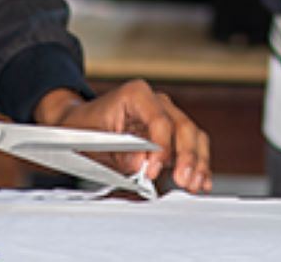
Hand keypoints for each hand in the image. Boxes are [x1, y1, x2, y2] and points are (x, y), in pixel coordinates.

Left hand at [34, 81, 212, 192]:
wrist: (78, 125)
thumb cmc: (84, 128)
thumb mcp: (94, 141)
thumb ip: (121, 153)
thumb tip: (143, 166)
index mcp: (136, 95)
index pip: (160, 120)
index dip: (161, 147)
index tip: (154, 171)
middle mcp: (156, 102)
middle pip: (183, 127)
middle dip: (188, 156)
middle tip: (184, 181)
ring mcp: (166, 116)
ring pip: (193, 136)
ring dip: (197, 162)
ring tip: (196, 185)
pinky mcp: (170, 135)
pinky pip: (190, 146)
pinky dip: (197, 164)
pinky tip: (202, 181)